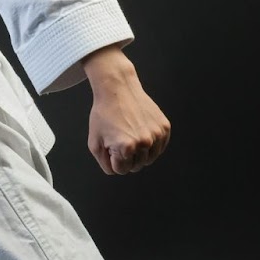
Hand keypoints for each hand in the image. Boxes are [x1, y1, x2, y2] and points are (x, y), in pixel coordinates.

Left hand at [83, 49, 170, 175]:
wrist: (118, 89)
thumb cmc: (104, 114)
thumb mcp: (95, 142)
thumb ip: (105, 163)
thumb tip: (117, 171)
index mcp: (126, 148)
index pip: (121, 170)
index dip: (113, 158)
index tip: (111, 143)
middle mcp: (145, 142)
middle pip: (136, 166)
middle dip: (126, 156)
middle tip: (120, 137)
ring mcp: (157, 135)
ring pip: (149, 159)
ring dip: (140, 152)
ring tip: (130, 134)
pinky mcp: (164, 128)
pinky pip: (159, 148)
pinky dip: (151, 144)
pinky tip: (141, 131)